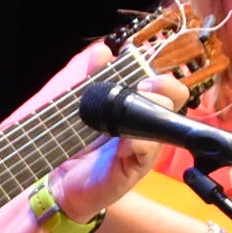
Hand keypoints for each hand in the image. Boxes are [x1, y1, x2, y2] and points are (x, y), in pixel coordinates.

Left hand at [49, 72, 191, 225]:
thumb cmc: (74, 144)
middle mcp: (146, 128)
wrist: (59, 181)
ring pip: (164, 125)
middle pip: (173, 101)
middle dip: (161, 89)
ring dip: (150, 111)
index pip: (165, 88)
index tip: (141, 73)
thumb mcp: (81, 105)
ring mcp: (143, 150)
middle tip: (140, 88)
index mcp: (137, 109)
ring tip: (131, 111)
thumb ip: (92, 78)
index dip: (161, 77)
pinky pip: (148, 151)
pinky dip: (140, 141)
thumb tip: (102, 50)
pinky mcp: (134, 170)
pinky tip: (126, 139)